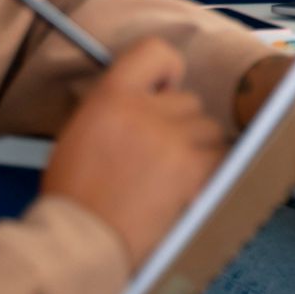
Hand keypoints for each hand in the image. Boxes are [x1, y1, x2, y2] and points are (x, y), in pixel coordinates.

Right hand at [42, 38, 227, 266]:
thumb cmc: (76, 196)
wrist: (80, 242)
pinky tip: (182, 192)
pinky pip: (218, 158)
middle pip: (190, 101)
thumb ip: (118, 107)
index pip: (155, 51)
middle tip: (155, 159)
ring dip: (196, 151)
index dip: (168, 70)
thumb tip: (154, 96)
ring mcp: (170, 137)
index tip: (165, 89)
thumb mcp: (81, 133)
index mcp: (110, 96)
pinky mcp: (191, 167)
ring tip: (167, 180)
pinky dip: (207, 175)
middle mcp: (142, 109)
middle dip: (180, 127)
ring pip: (208, 130)